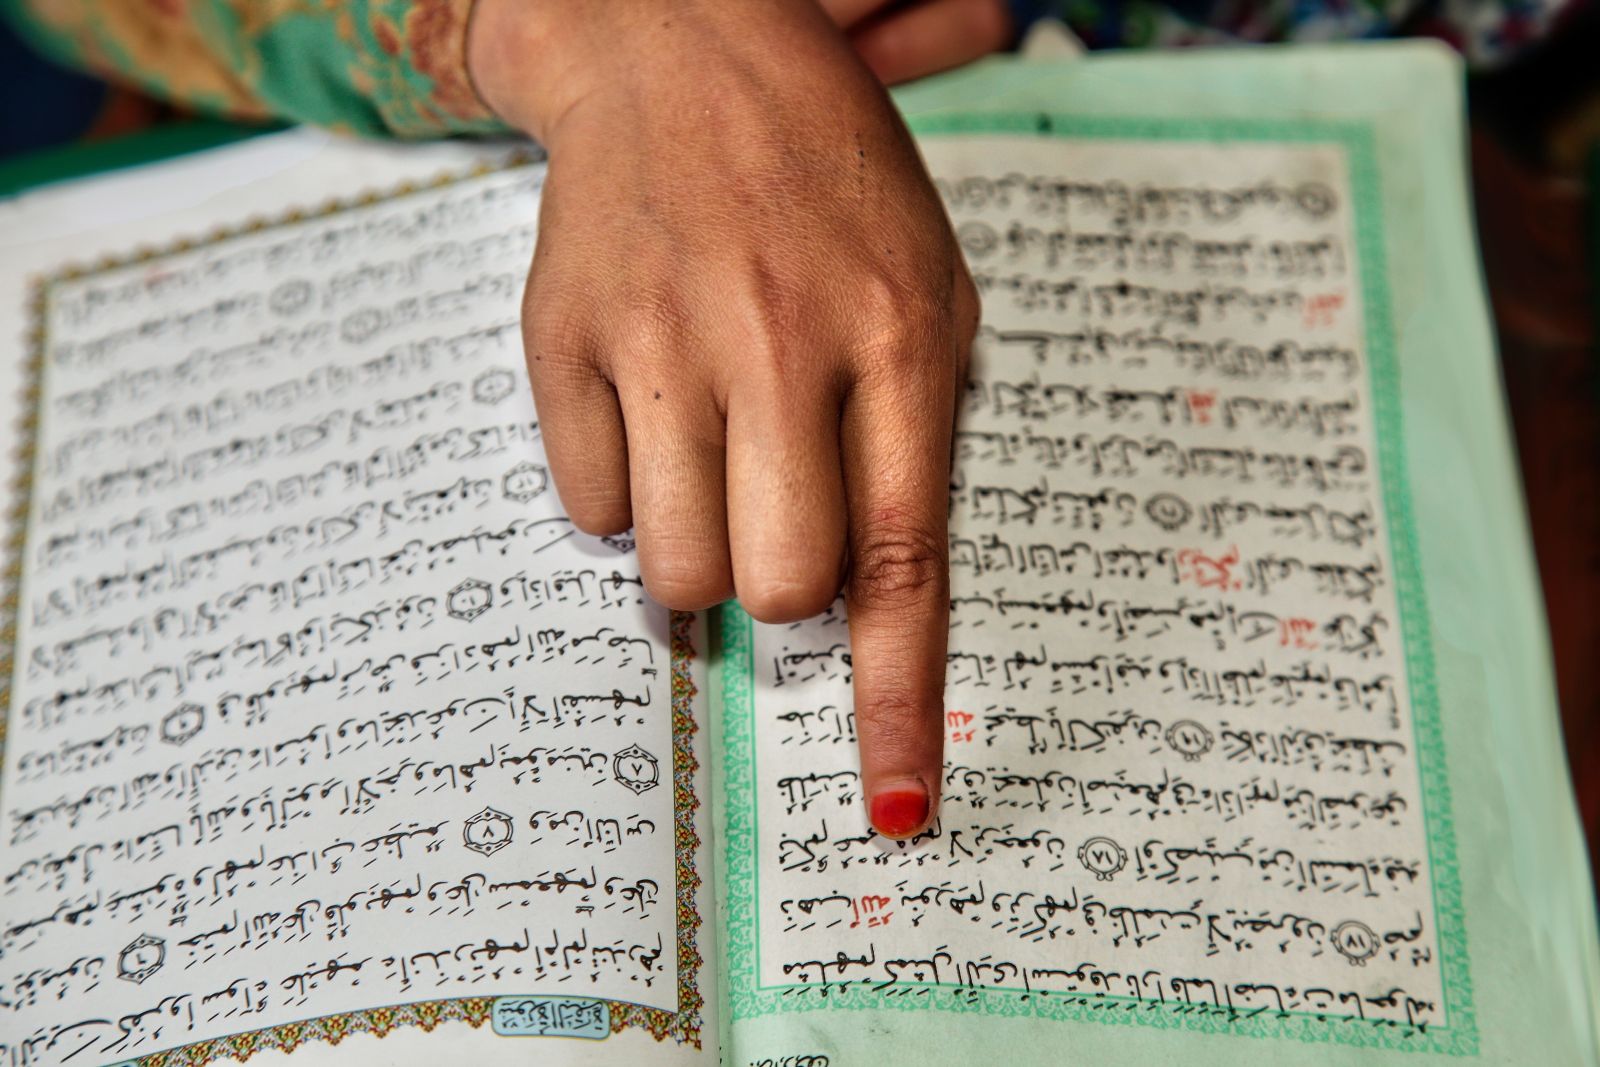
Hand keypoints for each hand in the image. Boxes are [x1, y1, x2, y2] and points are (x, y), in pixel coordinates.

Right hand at [468, 0, 979, 837]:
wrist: (680, 47)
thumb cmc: (827, 185)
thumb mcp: (926, 286)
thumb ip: (916, 447)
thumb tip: (861, 614)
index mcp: (898, 334)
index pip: (904, 560)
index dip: (898, 702)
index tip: (898, 809)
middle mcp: (776, 342)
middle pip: (775, 588)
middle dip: (782, 590)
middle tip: (780, 512)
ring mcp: (656, 339)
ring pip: (674, 565)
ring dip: (701, 547)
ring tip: (710, 448)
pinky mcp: (559, 339)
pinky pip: (585, 508)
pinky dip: (624, 489)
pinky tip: (648, 400)